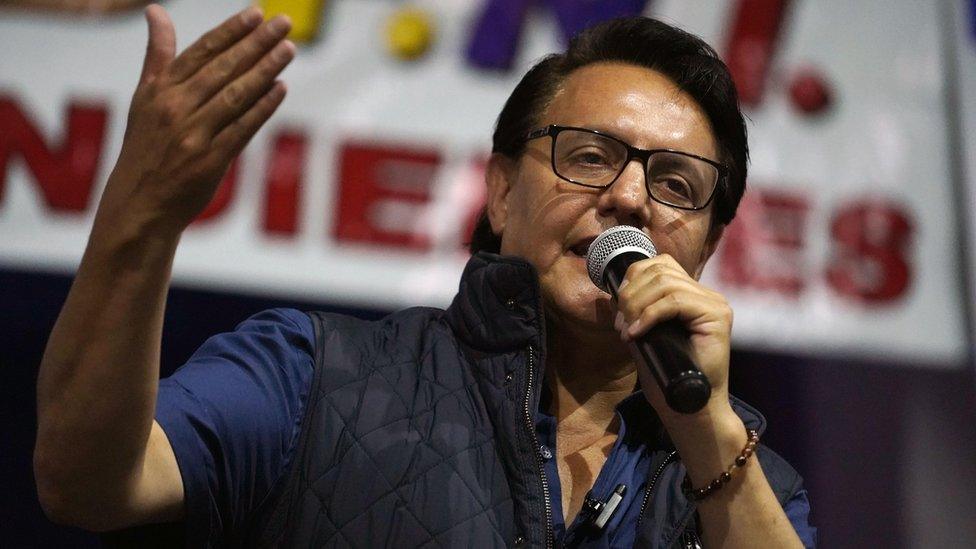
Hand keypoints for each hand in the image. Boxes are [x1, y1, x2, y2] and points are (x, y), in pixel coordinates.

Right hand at [99, 4, 293, 232]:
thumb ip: (158, 56)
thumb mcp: (144, 99)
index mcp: (160, 90)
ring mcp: (193, 135)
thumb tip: (155, 10)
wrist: (139, 204)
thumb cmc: (146, 147)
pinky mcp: (210, 161)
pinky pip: (242, 129)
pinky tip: (280, 89)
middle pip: (223, 68)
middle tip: (284, 24)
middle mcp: (175, 108)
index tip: (257, 13)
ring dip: (265, 69)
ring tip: (288, 50)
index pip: (201, 52)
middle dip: (256, 43)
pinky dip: (262, 108)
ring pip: (235, 95)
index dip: (231, 31)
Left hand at [613, 253, 733, 420]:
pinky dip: (649, 316)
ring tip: (627, 331)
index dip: (633, 279)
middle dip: (631, 295)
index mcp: (692, 294)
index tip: (619, 311)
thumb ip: (636, 311)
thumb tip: (615, 292)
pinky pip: (674, 302)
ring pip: (665, 283)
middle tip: (620, 325)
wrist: (689, 407)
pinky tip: (637, 334)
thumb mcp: (645, 335)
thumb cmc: (666, 375)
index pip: (660, 264)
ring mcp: (715, 304)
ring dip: (637, 306)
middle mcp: (707, 295)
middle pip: (660, 270)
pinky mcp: (718, 316)